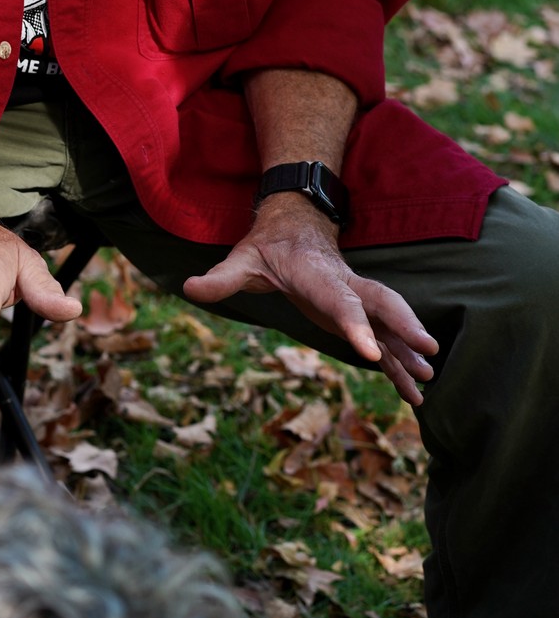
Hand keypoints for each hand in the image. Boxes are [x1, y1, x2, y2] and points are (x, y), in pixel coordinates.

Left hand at [183, 192, 438, 404]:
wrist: (295, 226)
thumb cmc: (268, 247)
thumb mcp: (241, 259)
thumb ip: (221, 277)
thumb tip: (188, 287)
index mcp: (318, 275)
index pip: (340, 302)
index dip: (356, 326)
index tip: (371, 352)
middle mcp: (345, 286)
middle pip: (382, 304)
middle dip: (404, 326)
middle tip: (428, 351)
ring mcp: (357, 300)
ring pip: (391, 323)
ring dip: (409, 350)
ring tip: (429, 379)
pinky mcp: (359, 315)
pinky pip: (386, 340)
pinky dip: (400, 364)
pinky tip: (415, 392)